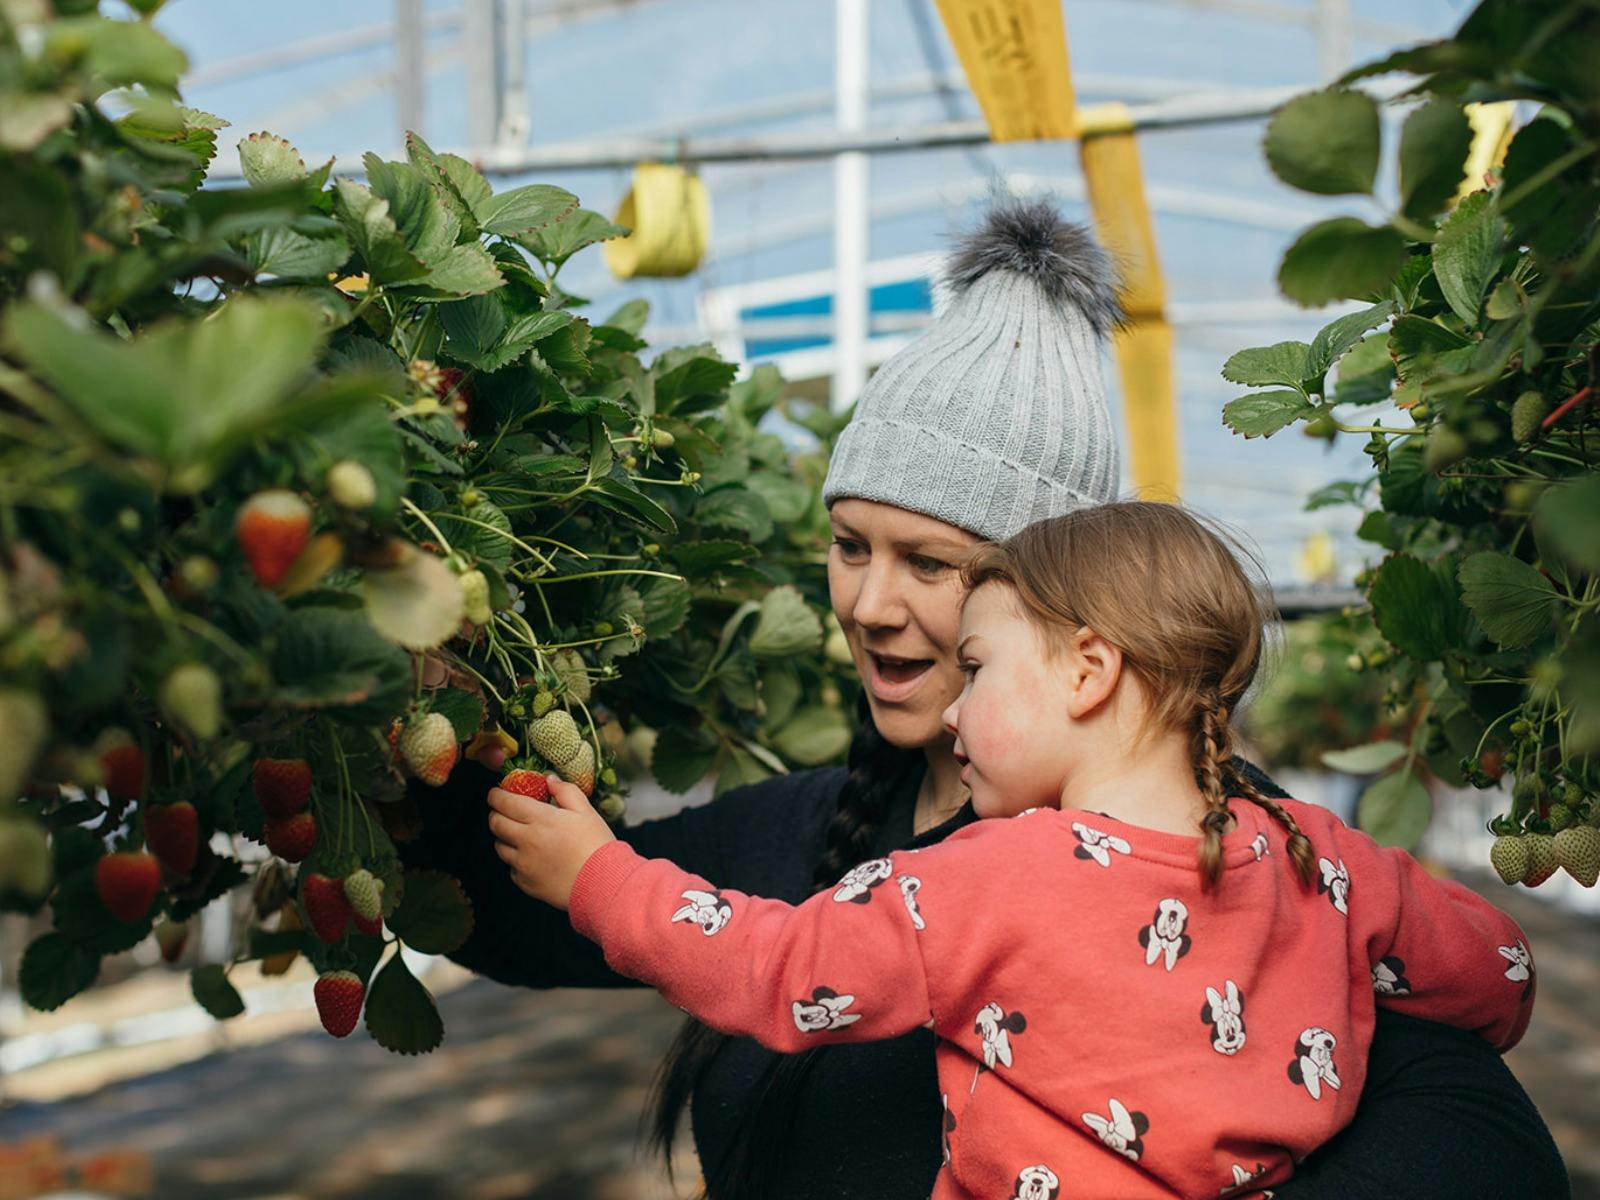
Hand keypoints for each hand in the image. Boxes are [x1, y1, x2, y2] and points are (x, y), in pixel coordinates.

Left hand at [487, 774, 615, 909]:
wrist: (602, 885)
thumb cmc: (597, 846)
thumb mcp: (587, 812)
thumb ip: (566, 791)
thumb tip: (549, 780)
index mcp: (541, 819)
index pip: (505, 802)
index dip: (496, 796)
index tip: (496, 794)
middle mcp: (526, 841)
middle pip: (496, 824)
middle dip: (496, 814)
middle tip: (504, 811)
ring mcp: (523, 864)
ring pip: (499, 847)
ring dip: (504, 837)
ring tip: (518, 835)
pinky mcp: (526, 883)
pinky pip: (511, 868)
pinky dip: (516, 861)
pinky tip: (532, 859)